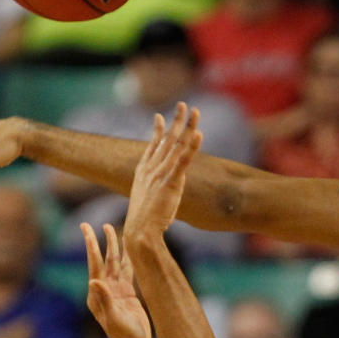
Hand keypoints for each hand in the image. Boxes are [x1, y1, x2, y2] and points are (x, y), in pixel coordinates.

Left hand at [82, 222, 151, 337]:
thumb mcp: (115, 319)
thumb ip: (105, 299)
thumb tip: (93, 280)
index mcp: (97, 294)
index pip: (95, 264)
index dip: (91, 245)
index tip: (86, 228)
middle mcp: (105, 289)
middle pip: (105, 260)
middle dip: (102, 241)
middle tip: (101, 223)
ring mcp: (116, 291)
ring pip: (116, 263)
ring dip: (115, 247)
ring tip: (113, 229)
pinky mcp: (127, 294)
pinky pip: (127, 271)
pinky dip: (129, 259)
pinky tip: (130, 249)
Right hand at [124, 103, 201, 240]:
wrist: (139, 232)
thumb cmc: (143, 224)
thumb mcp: (146, 203)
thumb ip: (152, 194)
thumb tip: (157, 196)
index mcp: (143, 173)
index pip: (152, 147)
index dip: (157, 131)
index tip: (160, 117)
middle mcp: (152, 169)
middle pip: (167, 140)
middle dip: (176, 122)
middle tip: (183, 105)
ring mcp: (160, 174)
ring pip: (176, 145)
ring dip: (187, 127)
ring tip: (195, 112)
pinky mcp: (170, 182)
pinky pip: (183, 161)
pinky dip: (191, 147)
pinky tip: (199, 135)